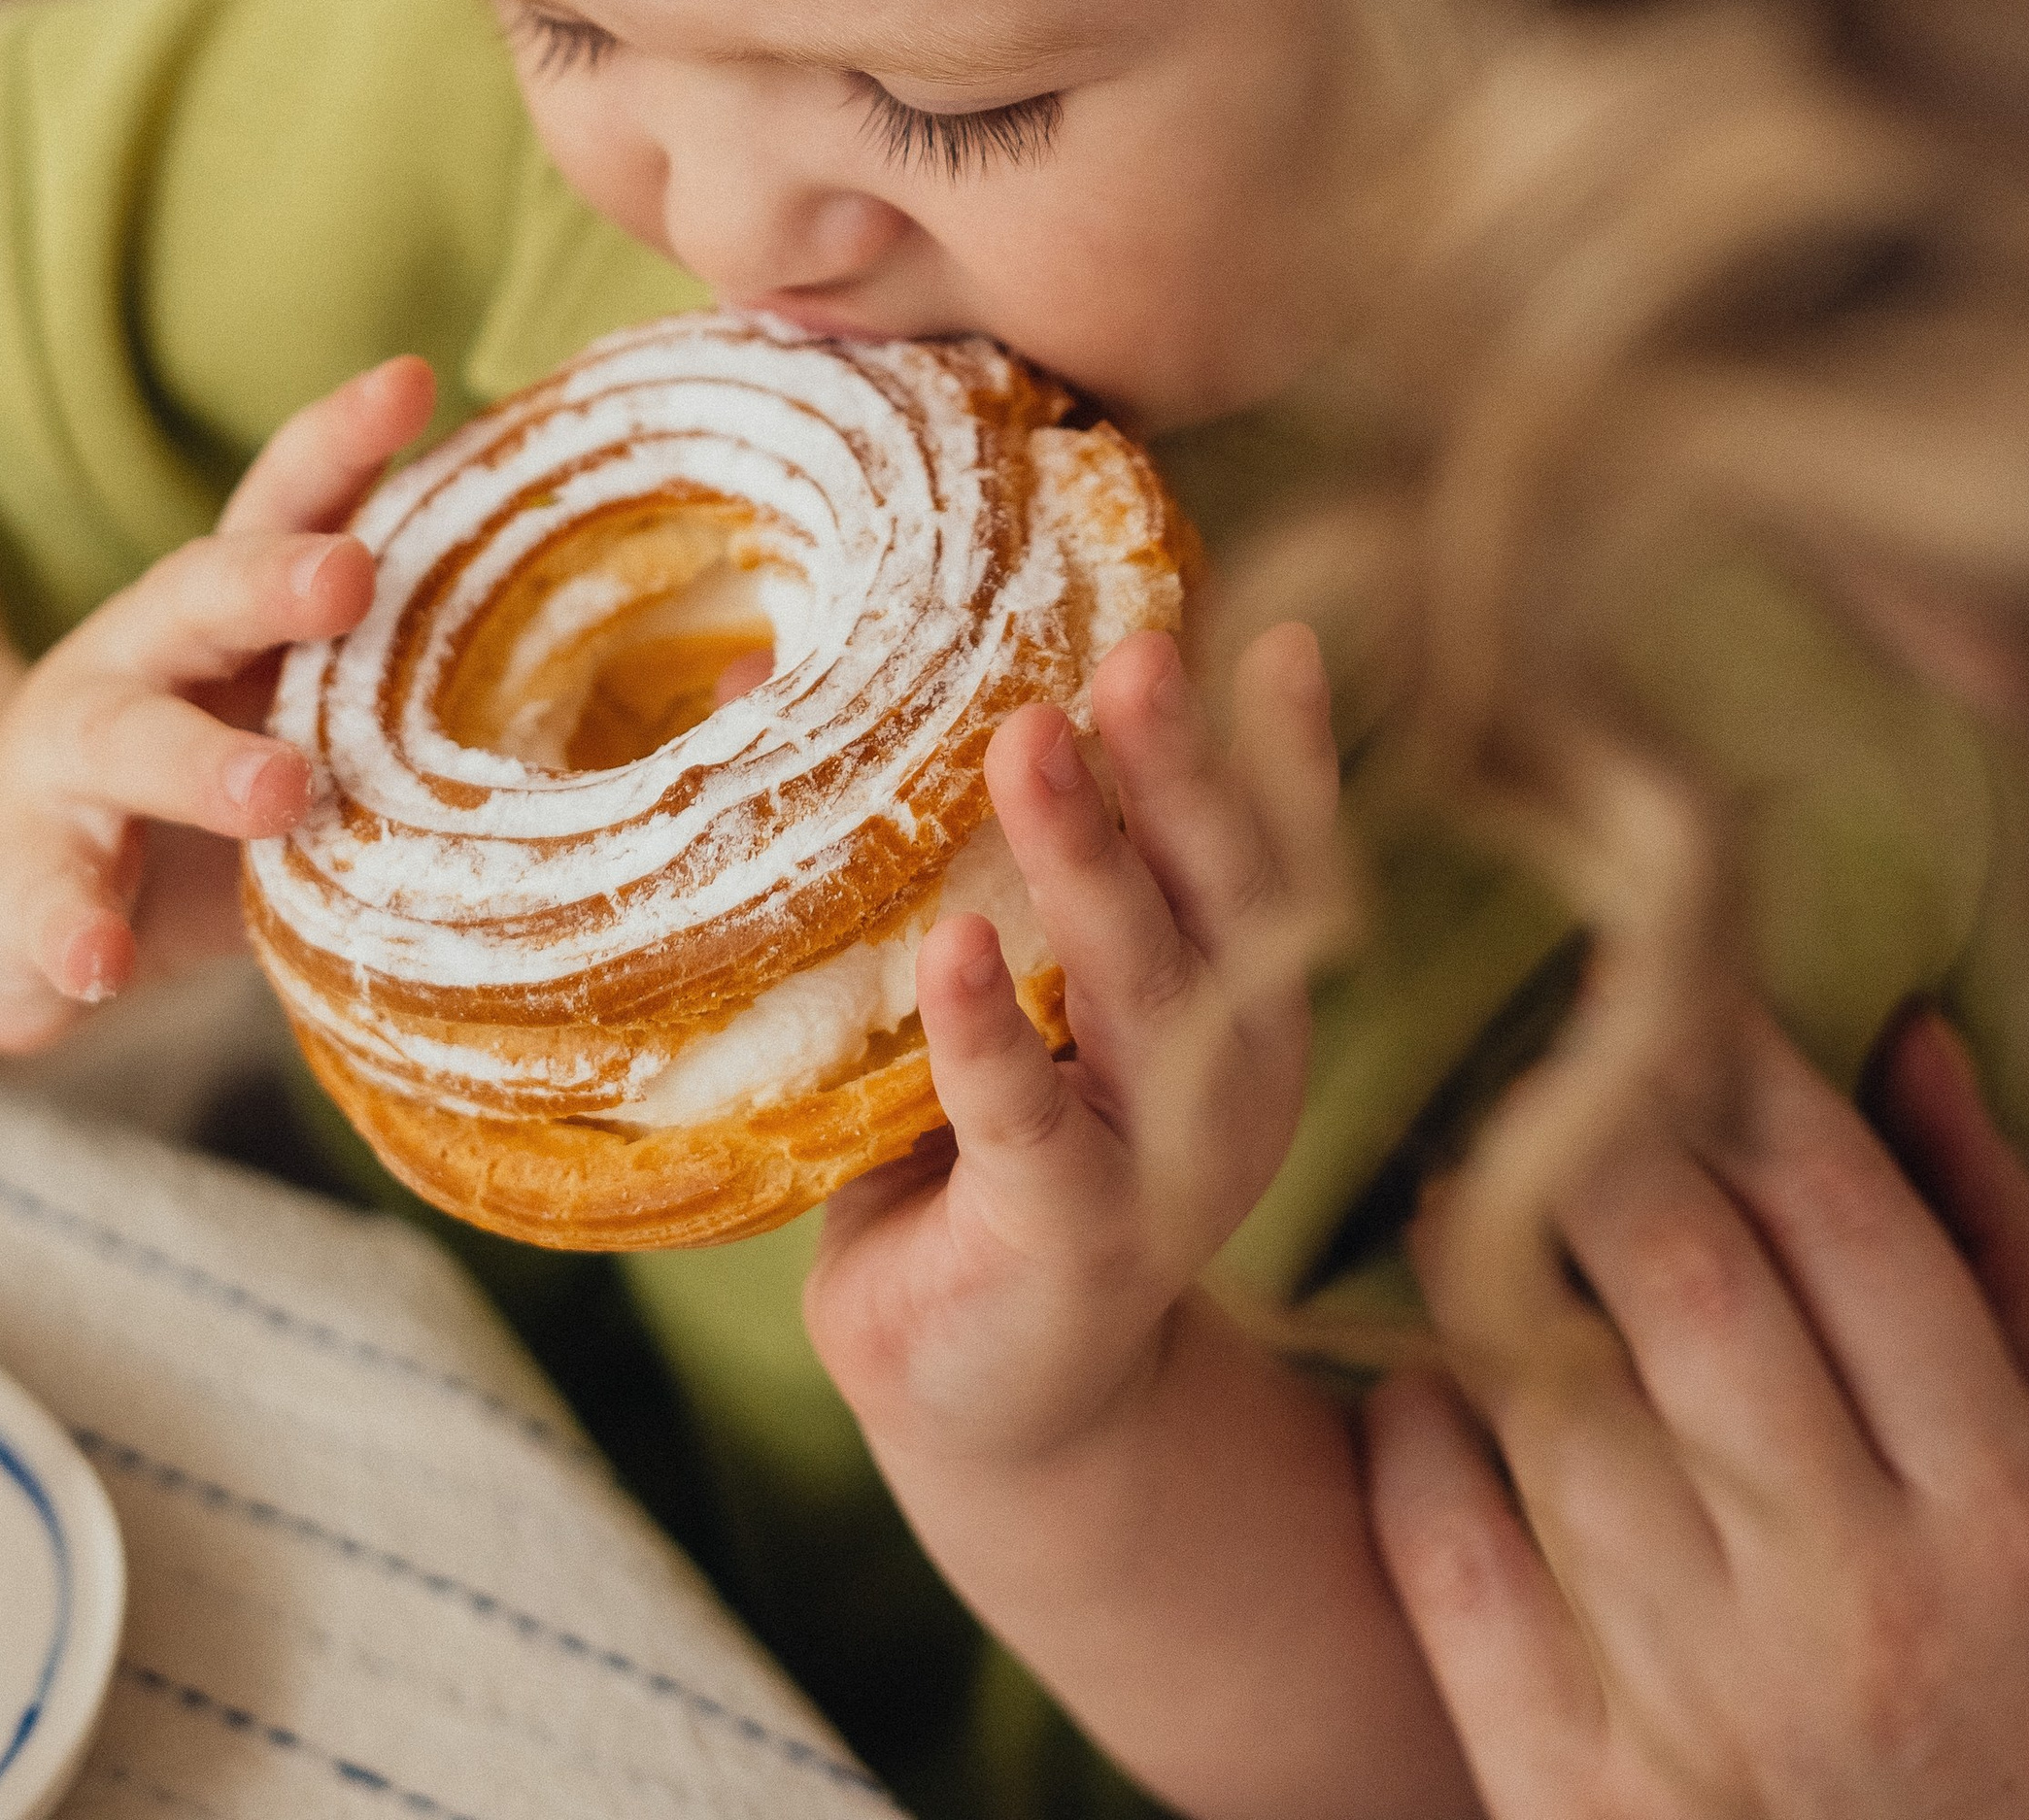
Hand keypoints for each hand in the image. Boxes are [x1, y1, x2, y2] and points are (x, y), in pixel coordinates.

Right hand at [0, 353, 433, 1050]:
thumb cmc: (175, 792)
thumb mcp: (276, 723)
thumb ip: (380, 703)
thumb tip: (601, 687)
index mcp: (221, 616)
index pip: (285, 507)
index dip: (341, 442)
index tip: (410, 379)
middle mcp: (139, 660)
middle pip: (201, 593)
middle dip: (274, 577)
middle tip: (349, 574)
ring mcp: (63, 763)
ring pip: (125, 740)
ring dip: (200, 763)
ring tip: (276, 790)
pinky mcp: (13, 873)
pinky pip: (44, 899)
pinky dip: (71, 929)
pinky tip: (99, 962)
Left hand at [806, 622, 1339, 1470]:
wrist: (987, 1397)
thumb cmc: (977, 1155)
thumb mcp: (978, 994)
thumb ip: (908, 848)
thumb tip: (750, 673)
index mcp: (1231, 993)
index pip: (1265, 849)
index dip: (1278, 748)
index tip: (1265, 631)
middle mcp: (1231, 1063)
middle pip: (1221, 892)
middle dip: (1180, 767)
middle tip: (1137, 654)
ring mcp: (1167, 1156)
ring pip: (1139, 984)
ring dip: (1087, 856)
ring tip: (1030, 738)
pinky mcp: (1075, 1235)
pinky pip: (1027, 1118)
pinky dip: (988, 1030)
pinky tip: (953, 946)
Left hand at [1367, 1011, 2028, 1819]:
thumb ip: (1997, 1261)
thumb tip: (1905, 1031)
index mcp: (1998, 1518)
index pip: (1844, 1215)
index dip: (1736, 1062)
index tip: (1667, 982)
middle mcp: (1854, 1604)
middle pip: (1678, 1275)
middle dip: (1584, 1129)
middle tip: (1536, 1067)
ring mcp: (1705, 1708)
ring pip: (1546, 1401)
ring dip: (1476, 1258)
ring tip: (1458, 1194)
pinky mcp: (1571, 1795)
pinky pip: (1447, 1561)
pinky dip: (1412, 1438)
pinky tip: (1417, 1378)